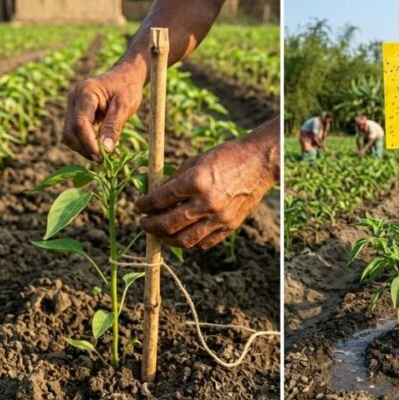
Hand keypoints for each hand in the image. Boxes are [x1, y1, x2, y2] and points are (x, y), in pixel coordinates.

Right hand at [62, 62, 144, 160]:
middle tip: (103, 160)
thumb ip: (114, 126)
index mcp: (85, 92)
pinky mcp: (75, 112)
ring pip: (69, 134)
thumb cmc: (127, 88)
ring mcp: (72, 105)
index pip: (80, 123)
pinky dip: (84, 142)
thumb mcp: (125, 106)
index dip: (88, 143)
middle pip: (70, 131)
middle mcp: (74, 98)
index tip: (102, 157)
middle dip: (84, 148)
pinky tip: (99, 146)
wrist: (125, 75)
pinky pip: (74, 132)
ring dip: (83, 148)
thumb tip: (106, 150)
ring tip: (102, 155)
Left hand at [136, 135, 276, 249]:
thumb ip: (174, 180)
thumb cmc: (226, 156)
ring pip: (184, 240)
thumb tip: (155, 195)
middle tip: (143, 223)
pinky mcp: (229, 226)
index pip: (160, 200)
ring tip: (159, 234)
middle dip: (150, 226)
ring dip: (166, 239)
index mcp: (196, 181)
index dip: (145, 205)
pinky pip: (204, 243)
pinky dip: (188, 242)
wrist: (259, 162)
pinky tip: (181, 235)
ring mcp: (219, 218)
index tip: (139, 206)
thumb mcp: (195, 160)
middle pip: (168, 224)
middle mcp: (206, 203)